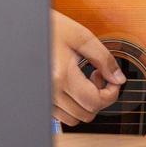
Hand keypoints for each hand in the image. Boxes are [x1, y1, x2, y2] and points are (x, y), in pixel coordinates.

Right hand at [50, 9, 123, 125]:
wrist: (26, 27)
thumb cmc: (51, 27)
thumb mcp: (81, 36)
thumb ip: (103, 58)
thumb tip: (119, 79)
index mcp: (62, 75)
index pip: (95, 102)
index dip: (111, 93)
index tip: (112, 80)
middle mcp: (51, 91)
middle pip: (86, 114)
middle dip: (100, 98)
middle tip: (97, 75)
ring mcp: (44, 98)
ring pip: (73, 118)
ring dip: (85, 104)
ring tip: (84, 81)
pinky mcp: (40, 99)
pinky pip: (61, 115)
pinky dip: (72, 106)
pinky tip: (72, 86)